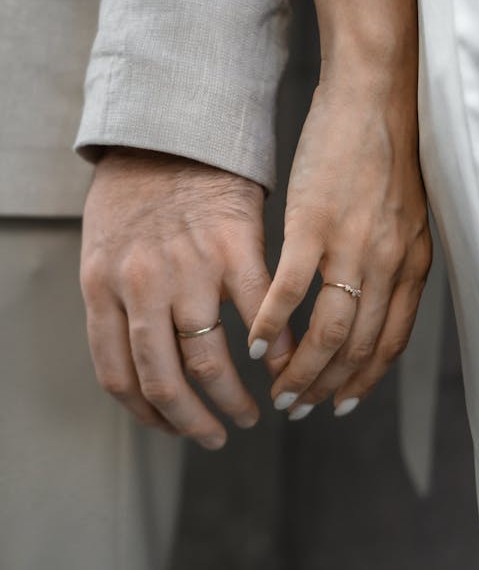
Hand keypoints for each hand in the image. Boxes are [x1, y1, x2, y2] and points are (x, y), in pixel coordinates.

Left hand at [80, 148, 293, 448]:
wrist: (170, 134)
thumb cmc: (135, 195)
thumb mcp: (104, 251)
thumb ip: (116, 305)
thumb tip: (141, 365)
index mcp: (103, 288)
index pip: (119, 376)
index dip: (147, 415)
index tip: (171, 428)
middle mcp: (141, 285)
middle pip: (164, 380)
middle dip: (192, 422)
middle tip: (215, 435)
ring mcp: (189, 267)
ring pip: (210, 358)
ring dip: (232, 398)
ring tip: (250, 411)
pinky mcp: (235, 246)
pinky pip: (259, 313)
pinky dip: (275, 348)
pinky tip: (283, 365)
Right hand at [247, 73, 431, 418]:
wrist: (375, 99)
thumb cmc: (386, 155)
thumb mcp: (404, 218)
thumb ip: (391, 264)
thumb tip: (367, 301)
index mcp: (410, 265)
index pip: (390, 343)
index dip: (364, 380)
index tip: (341, 403)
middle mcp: (387, 265)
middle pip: (357, 348)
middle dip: (326, 387)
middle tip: (299, 407)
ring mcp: (350, 246)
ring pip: (328, 332)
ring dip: (299, 369)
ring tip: (277, 391)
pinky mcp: (313, 225)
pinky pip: (289, 291)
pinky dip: (269, 324)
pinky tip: (253, 345)